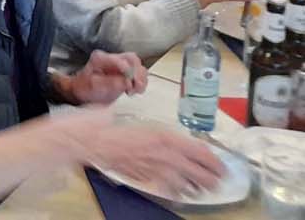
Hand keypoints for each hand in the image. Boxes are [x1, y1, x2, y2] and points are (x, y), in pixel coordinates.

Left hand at [67, 50, 145, 103]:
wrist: (82, 91)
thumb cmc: (85, 87)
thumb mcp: (94, 86)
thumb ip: (110, 83)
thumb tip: (127, 82)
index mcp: (100, 58)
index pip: (119, 59)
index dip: (127, 71)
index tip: (129, 84)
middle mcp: (111, 58)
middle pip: (132, 59)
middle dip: (138, 73)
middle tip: (136, 87)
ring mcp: (120, 64)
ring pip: (138, 65)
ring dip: (141, 78)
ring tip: (136, 90)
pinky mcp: (126, 72)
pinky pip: (139, 73)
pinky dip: (142, 82)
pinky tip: (136, 90)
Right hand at [75, 112, 223, 197]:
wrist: (92, 142)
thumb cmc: (113, 127)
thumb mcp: (143, 123)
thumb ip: (162, 133)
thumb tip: (179, 140)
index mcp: (167, 137)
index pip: (201, 153)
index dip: (215, 162)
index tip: (222, 167)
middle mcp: (166, 155)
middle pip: (200, 173)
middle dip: (212, 179)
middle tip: (217, 181)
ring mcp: (157, 170)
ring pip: (188, 185)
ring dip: (198, 188)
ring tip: (203, 189)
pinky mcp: (147, 180)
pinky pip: (170, 191)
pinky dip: (179, 193)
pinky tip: (181, 192)